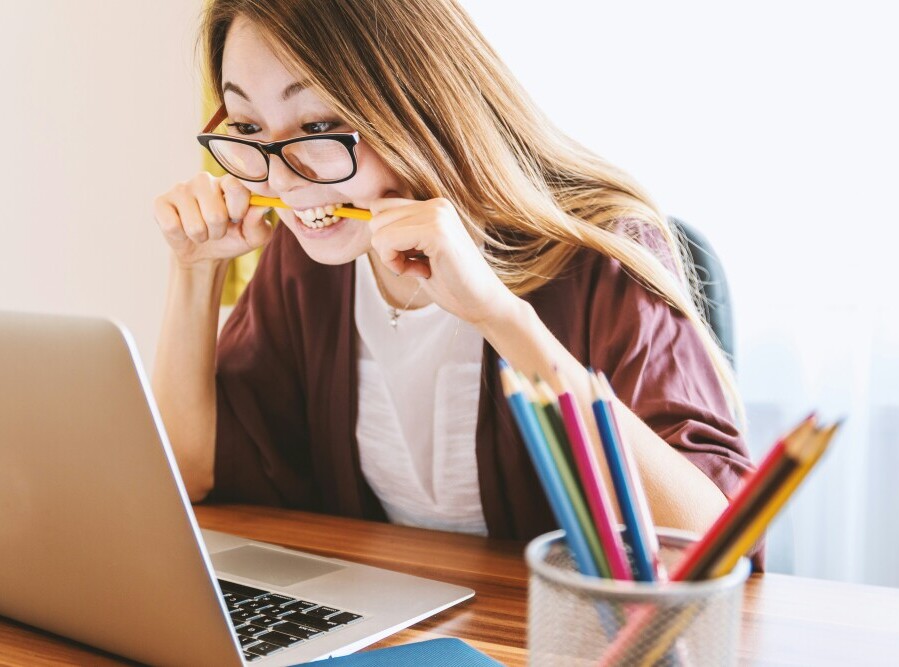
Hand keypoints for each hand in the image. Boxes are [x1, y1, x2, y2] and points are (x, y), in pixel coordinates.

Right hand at [153, 172, 272, 267]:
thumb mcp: (253, 237)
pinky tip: (182, 230)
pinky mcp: (161, 202)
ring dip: (201, 236)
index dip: (238, 210)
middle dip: (218, 231)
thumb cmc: (232, 238)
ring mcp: (180, 188)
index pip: (236, 187)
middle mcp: (204, 180)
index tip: (237, 219)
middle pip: (215, 214)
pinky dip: (181, 237)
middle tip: (217, 230)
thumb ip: (259, 223)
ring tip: (202, 231)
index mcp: (229, 182)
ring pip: (195, 225)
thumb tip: (261, 207)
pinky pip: (172, 226)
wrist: (204, 254)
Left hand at [368, 196, 518, 325]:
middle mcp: (436, 204)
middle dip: (387, 248)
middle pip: (376, 217)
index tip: (410, 257)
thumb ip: (400, 233)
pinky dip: (395, 263)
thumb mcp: (419, 252)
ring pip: (378, 230)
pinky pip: (388, 241)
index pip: (381, 207)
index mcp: (433, 206)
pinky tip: (421, 272)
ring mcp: (437, 215)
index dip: (386, 238)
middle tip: (415, 265)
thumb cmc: (451, 283)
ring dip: (391, 257)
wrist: (482, 303)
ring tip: (420, 268)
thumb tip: (368, 220)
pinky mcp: (436, 232)